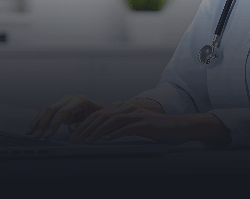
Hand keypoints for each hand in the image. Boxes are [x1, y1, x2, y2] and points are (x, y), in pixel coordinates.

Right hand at [26, 95, 106, 138]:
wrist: (98, 111)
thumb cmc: (96, 118)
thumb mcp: (91, 123)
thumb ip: (80, 125)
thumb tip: (69, 128)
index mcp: (79, 101)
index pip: (63, 112)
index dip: (54, 124)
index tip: (47, 135)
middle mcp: (70, 98)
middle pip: (52, 109)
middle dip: (43, 124)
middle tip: (37, 137)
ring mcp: (63, 101)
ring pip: (46, 110)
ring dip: (36, 122)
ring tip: (29, 133)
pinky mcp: (58, 106)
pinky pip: (46, 112)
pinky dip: (38, 121)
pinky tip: (31, 129)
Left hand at [67, 101, 207, 145]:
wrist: (176, 127)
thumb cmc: (154, 129)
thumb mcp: (133, 127)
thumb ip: (118, 129)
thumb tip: (101, 137)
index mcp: (122, 108)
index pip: (98, 115)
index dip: (84, 125)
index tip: (73, 136)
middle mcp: (127, 108)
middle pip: (101, 116)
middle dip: (85, 128)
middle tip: (74, 140)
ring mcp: (136, 115)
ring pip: (110, 121)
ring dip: (96, 132)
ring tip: (86, 142)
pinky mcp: (144, 123)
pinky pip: (126, 128)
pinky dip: (114, 134)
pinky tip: (106, 141)